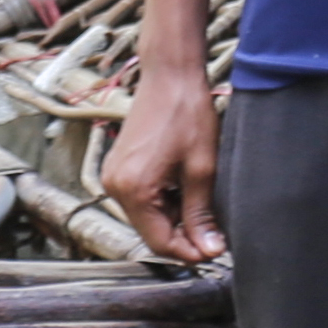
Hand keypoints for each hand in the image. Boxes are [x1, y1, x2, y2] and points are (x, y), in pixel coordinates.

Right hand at [104, 72, 226, 262]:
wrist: (169, 75)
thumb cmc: (185, 113)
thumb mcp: (201, 169)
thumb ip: (201, 214)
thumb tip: (209, 248)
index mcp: (133, 189)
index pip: (159, 242)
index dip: (188, 252)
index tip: (213, 250)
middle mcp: (114, 186)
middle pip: (150, 232)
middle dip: (182, 235)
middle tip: (214, 229)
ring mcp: (113, 176)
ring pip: (146, 217)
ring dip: (174, 217)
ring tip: (200, 199)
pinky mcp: (118, 168)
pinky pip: (140, 199)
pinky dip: (163, 201)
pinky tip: (183, 186)